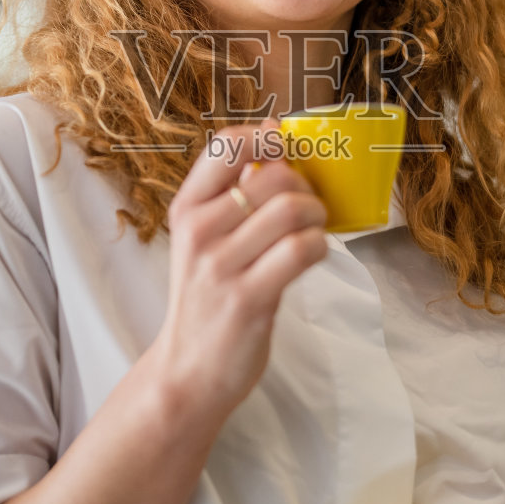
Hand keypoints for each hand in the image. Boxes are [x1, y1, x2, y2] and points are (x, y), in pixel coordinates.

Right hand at [148, 120, 328, 420]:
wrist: (189, 370)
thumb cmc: (206, 298)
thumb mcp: (203, 239)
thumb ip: (232, 191)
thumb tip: (270, 133)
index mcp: (186, 209)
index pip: (224, 146)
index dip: (265, 139)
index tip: (284, 150)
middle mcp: (199, 232)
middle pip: (273, 177)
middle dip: (305, 187)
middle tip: (308, 208)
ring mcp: (221, 266)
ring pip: (291, 211)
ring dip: (316, 217)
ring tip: (311, 232)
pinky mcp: (249, 299)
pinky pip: (301, 251)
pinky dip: (318, 248)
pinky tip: (311, 256)